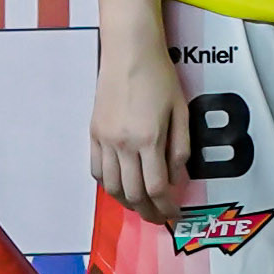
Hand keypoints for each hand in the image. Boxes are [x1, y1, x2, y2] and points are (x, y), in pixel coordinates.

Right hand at [89, 33, 187, 224]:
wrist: (129, 54)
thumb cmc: (161, 78)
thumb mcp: (181, 111)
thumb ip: (180, 148)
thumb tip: (177, 178)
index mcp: (148, 139)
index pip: (156, 187)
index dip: (166, 206)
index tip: (175, 216)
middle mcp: (123, 144)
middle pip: (132, 193)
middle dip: (146, 211)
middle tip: (158, 218)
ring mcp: (104, 140)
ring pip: (111, 186)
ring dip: (126, 202)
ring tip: (141, 207)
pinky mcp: (93, 134)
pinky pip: (97, 170)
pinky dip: (108, 185)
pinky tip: (120, 187)